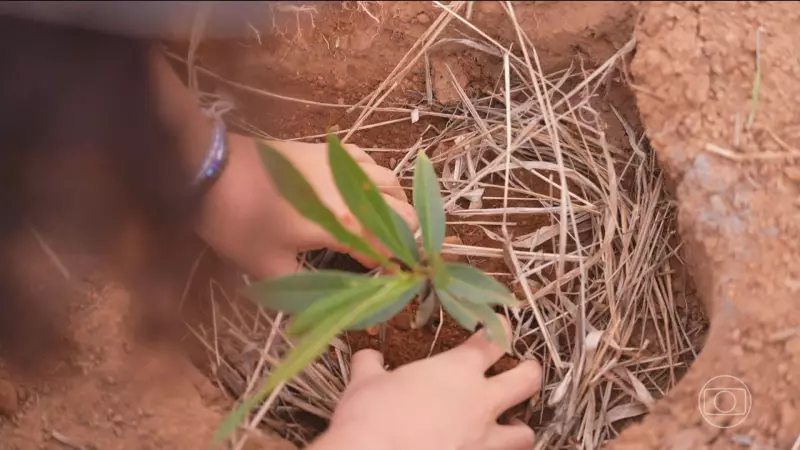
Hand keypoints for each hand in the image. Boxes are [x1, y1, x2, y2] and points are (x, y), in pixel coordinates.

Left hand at [195, 134, 417, 276]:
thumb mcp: (268, 267)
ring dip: (395, 205)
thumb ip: (302, 288)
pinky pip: (368, 161)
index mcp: (344, 225)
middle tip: (391, 254)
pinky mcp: (327, 151)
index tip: (393, 280)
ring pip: (390, 182)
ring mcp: (342, 167)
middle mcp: (353, 193)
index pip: (387, 248)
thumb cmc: (239, 223)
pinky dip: (375, 178)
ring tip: (385, 223)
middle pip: (402, 211)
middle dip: (404, 236)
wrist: (211, 171)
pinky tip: (364, 190)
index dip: (394, 266)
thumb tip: (321, 308)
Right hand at [311, 316, 541, 449]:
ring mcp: (483, 439)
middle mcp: (480, 402)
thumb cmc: (370, 415)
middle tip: (526, 370)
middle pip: (527, 380)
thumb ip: (371, 366)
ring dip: (521, 427)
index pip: (493, 340)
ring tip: (513, 426)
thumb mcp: (365, 382)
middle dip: (530, 372)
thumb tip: (367, 356)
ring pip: (526, 432)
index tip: (500, 325)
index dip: (500, 329)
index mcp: (458, 370)